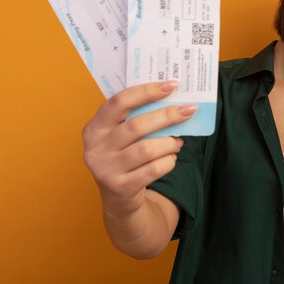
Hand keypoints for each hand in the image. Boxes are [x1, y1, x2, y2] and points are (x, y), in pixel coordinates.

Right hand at [83, 81, 196, 215]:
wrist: (118, 198)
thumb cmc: (124, 157)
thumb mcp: (120, 136)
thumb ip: (137, 118)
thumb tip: (174, 99)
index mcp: (95, 127)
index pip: (120, 101)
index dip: (147, 91)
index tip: (172, 85)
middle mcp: (96, 147)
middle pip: (137, 125)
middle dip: (168, 115)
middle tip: (189, 110)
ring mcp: (106, 169)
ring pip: (147, 149)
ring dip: (169, 142)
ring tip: (178, 141)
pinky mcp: (120, 187)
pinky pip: (153, 169)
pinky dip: (168, 162)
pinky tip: (171, 158)